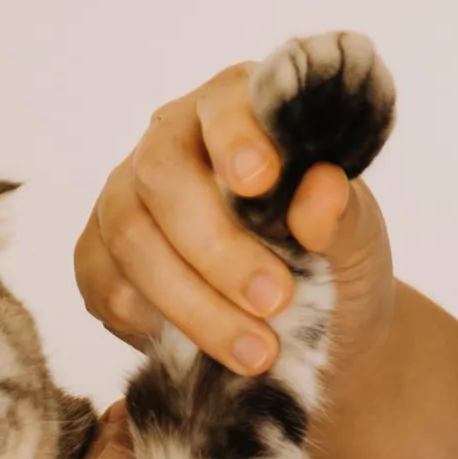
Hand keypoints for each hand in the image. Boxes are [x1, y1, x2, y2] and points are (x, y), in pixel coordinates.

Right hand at [75, 62, 394, 391]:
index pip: (222, 105)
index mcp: (237, 112)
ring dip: (193, 305)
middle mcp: (169, 144)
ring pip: (131, 239)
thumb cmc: (333, 270)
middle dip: (217, 248)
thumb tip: (322, 191)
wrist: (309, 335)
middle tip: (275, 301)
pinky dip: (153, 326)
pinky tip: (199, 351)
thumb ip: (344, 217)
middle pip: (162, 176)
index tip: (261, 182)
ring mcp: (125, 200)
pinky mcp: (99, 260)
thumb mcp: (358, 245)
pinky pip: (108, 289)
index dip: (234, 138)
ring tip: (256, 353)